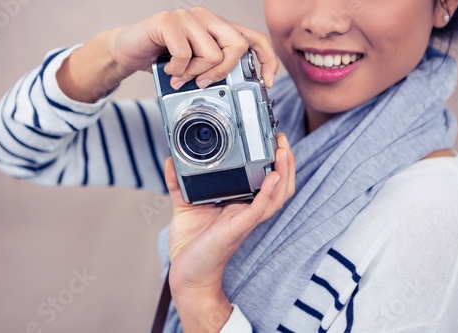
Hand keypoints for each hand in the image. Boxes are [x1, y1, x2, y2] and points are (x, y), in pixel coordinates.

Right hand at [57, 7, 278, 102]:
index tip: (266, 82)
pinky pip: (184, 54)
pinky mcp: (167, 22)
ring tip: (180, 77)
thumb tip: (237, 89)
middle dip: (223, 72)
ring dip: (194, 74)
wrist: (128, 50)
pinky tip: (168, 70)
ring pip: (211, 53)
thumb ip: (213, 69)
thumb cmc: (163, 59)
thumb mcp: (195, 66)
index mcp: (217, 28)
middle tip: (204, 82)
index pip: (254, 38)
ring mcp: (187, 17)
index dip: (266, 60)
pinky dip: (177, 70)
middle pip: (237, 45)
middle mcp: (206, 18)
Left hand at [166, 133, 294, 331]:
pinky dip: (268, 193)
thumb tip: (171, 160)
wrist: (186, 273)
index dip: (274, 163)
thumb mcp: (184, 205)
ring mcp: (245, 220)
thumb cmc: (190, 244)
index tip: (272, 140)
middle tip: (284, 141)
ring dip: (284, 174)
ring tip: (284, 152)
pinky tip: (273, 177)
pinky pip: (259, 209)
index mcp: (239, 204)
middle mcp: (246, 211)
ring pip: (277, 197)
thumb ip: (179, 182)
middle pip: (279, 187)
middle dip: (287, 164)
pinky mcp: (237, 228)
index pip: (266, 182)